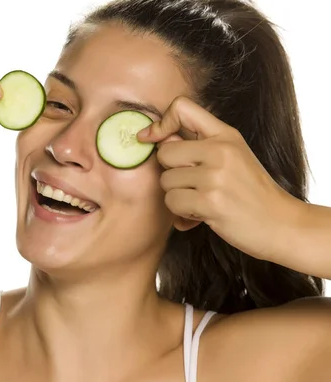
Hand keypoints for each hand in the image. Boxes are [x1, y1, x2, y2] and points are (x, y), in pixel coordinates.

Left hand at [137, 96, 300, 261]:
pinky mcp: (210, 202)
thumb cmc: (251, 193)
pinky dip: (181, 214)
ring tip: (200, 201)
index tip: (152, 138)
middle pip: (164, 152)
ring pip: (165, 181)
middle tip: (192, 185)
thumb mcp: (232, 157)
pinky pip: (172, 202)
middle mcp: (221, 150)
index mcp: (226, 135)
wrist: (280, 223)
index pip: (181, 107)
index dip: (161, 123)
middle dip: (171, 173)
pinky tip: (200, 215)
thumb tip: (160, 138)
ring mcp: (216, 176)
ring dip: (177, 197)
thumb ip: (198, 146)